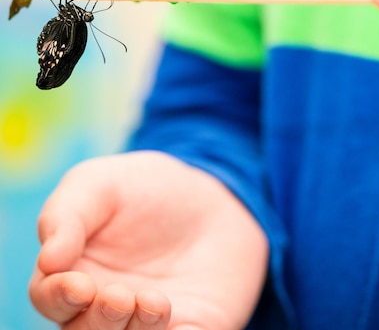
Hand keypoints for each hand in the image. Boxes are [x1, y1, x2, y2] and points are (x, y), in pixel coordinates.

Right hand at [29, 151, 267, 328]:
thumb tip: (49, 260)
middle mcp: (104, 309)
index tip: (79, 285)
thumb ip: (67, 214)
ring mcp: (147, 323)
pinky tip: (185, 329)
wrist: (209, 196)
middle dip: (99, 322)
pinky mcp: (192, 326)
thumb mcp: (101, 184)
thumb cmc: (143, 189)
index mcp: (72, 274)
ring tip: (156, 303)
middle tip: (120, 298)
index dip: (58, 297)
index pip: (50, 298)